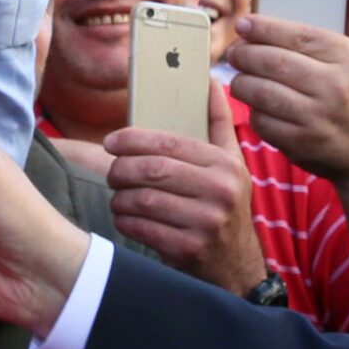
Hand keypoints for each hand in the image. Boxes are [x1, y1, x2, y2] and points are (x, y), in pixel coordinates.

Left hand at [102, 80, 266, 293]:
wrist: (237, 268)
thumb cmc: (225, 206)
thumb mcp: (232, 164)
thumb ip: (219, 123)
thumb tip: (211, 80)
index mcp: (226, 165)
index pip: (170, 143)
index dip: (134, 139)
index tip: (111, 141)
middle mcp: (220, 191)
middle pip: (152, 170)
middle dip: (121, 169)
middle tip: (112, 172)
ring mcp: (206, 223)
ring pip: (142, 199)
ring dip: (120, 197)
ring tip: (119, 196)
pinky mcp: (189, 249)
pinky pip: (141, 227)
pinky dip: (125, 220)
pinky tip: (126, 217)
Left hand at [228, 0, 348, 184]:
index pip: (297, 34)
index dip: (264, 27)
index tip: (244, 24)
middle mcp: (336, 87)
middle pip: (272, 61)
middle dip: (245, 53)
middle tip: (234, 51)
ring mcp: (317, 117)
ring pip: (261, 91)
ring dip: (242, 81)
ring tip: (240, 75)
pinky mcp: (302, 143)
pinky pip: (262, 120)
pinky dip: (253, 111)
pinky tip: (257, 104)